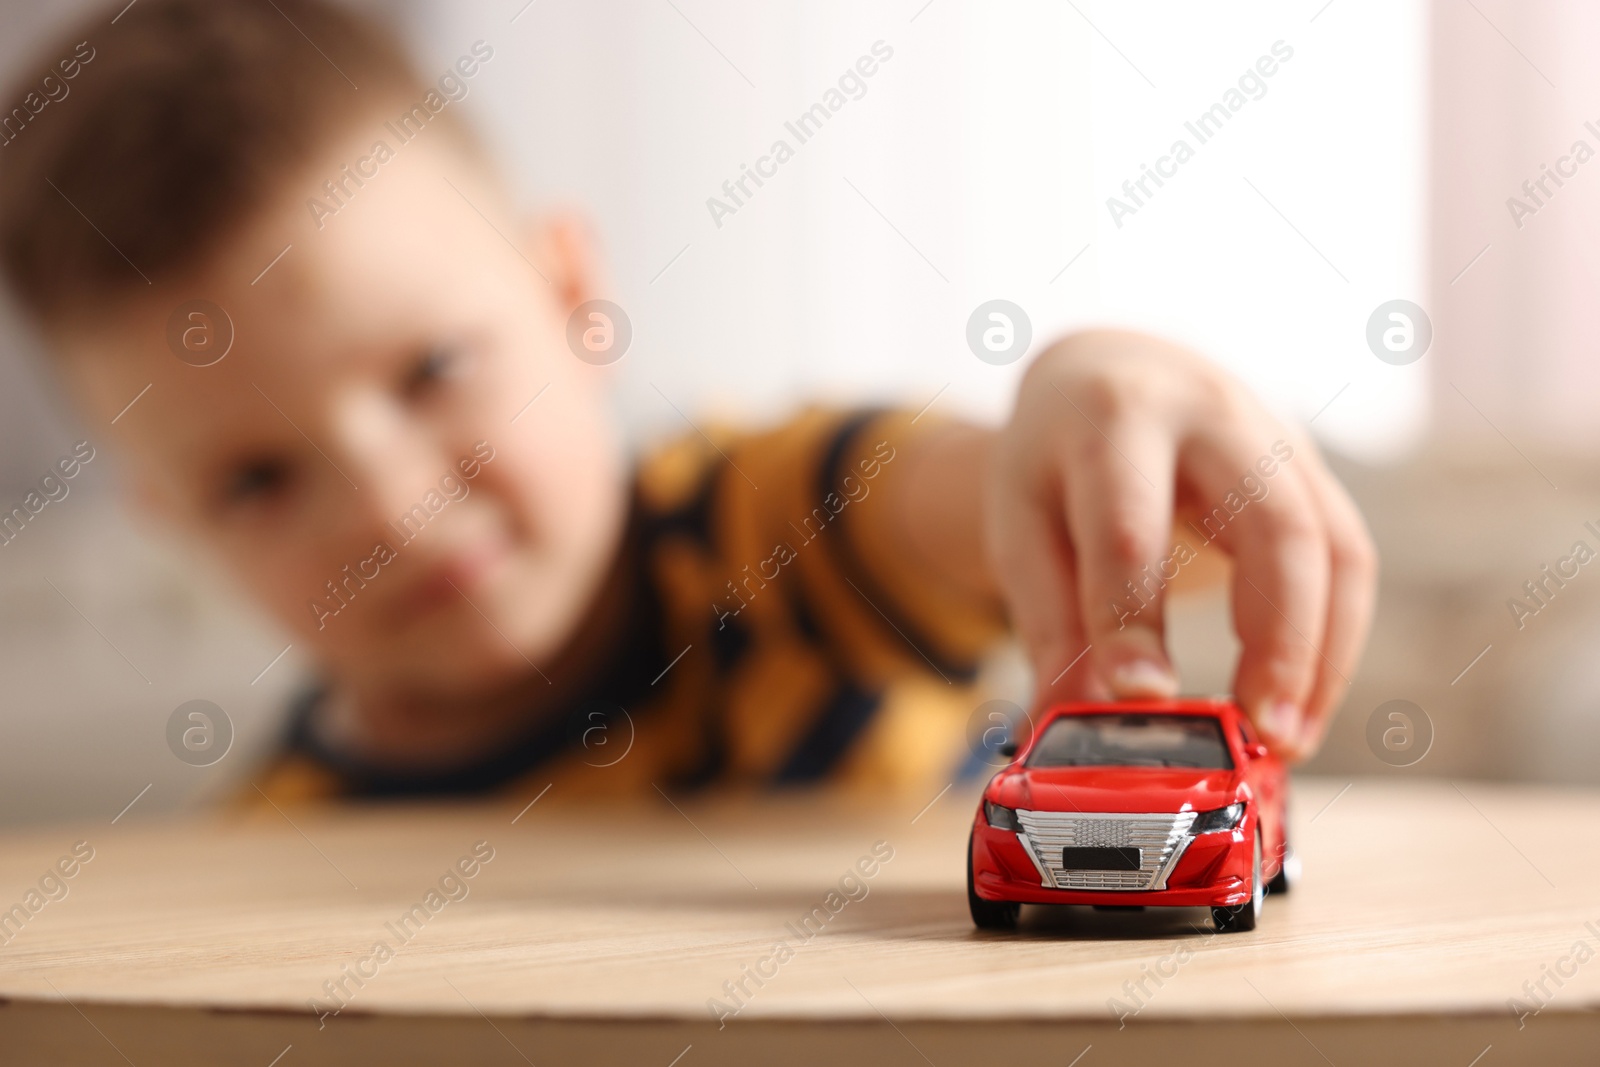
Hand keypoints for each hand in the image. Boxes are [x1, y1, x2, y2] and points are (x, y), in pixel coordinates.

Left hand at [984, 329, 1376, 760]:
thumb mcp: (1024, 524)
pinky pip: (1348, 560)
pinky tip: (1300, 706)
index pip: (1129, 525)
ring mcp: (1278, 437)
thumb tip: (1066, 729)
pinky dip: (1333, 644)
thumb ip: (1049, 624)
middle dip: (1278, 641)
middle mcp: (1210, 414)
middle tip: (1260, 737)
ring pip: (1332, 547)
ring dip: (1321, 656)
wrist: (1112, 373)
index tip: (1141, 699)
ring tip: (1286, 741)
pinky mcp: (1316, 473)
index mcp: (1111, 419)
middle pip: (1273, 525)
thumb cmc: (1059, 460)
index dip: (1134, 618)